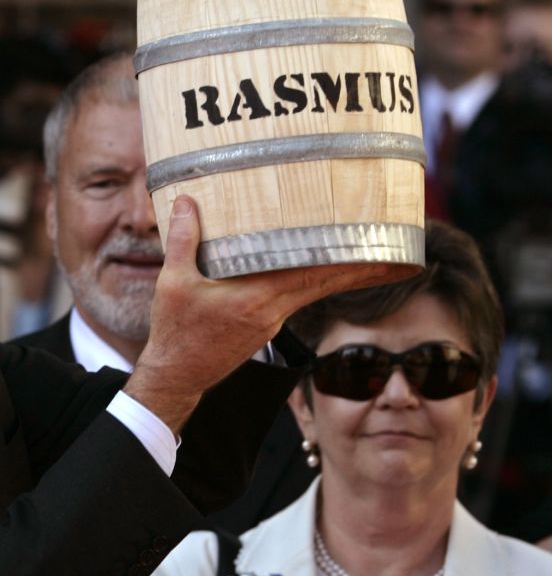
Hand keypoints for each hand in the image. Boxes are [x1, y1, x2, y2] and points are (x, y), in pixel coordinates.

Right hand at [125, 195, 396, 431]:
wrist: (175, 374)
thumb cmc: (174, 331)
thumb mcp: (172, 282)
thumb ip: (182, 240)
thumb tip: (188, 201)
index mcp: (256, 298)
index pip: (316, 274)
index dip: (355, 263)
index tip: (387, 251)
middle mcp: (272, 311)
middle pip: (328, 284)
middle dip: (366, 270)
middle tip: (402, 255)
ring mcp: (272, 322)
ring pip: (314, 291)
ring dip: (342, 275)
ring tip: (368, 257)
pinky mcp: (265, 329)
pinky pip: (296, 299)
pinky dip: (314, 283)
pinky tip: (315, 271)